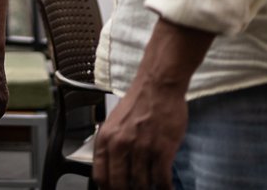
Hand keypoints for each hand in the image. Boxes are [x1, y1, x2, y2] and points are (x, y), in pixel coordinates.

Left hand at [93, 75, 186, 189]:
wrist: (157, 86)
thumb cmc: (138, 103)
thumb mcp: (114, 123)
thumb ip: (111, 145)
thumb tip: (113, 170)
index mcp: (105, 139)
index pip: (101, 176)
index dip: (108, 189)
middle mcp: (120, 145)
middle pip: (120, 185)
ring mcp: (141, 148)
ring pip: (142, 184)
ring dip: (148, 189)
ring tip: (151, 188)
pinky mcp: (162, 149)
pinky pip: (161, 179)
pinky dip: (164, 188)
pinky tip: (166, 188)